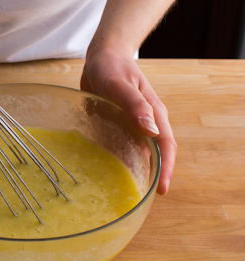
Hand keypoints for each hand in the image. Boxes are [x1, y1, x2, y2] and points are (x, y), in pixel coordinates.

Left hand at [80, 48, 176, 194]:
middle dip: (153, 174)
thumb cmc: (112, 68)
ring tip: (126, 187)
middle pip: (155, 153)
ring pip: (139, 151)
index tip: (161, 189)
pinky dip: (121, 157)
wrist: (102, 57)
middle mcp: (147, 121)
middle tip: (141, 194)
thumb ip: (134, 105)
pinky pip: (123, 144)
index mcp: (154, 113)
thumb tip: (151, 132)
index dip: (166, 168)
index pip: (165, 146)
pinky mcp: (120, 124)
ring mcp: (133, 123)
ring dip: (137, 167)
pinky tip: (109, 168)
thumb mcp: (119, 85)